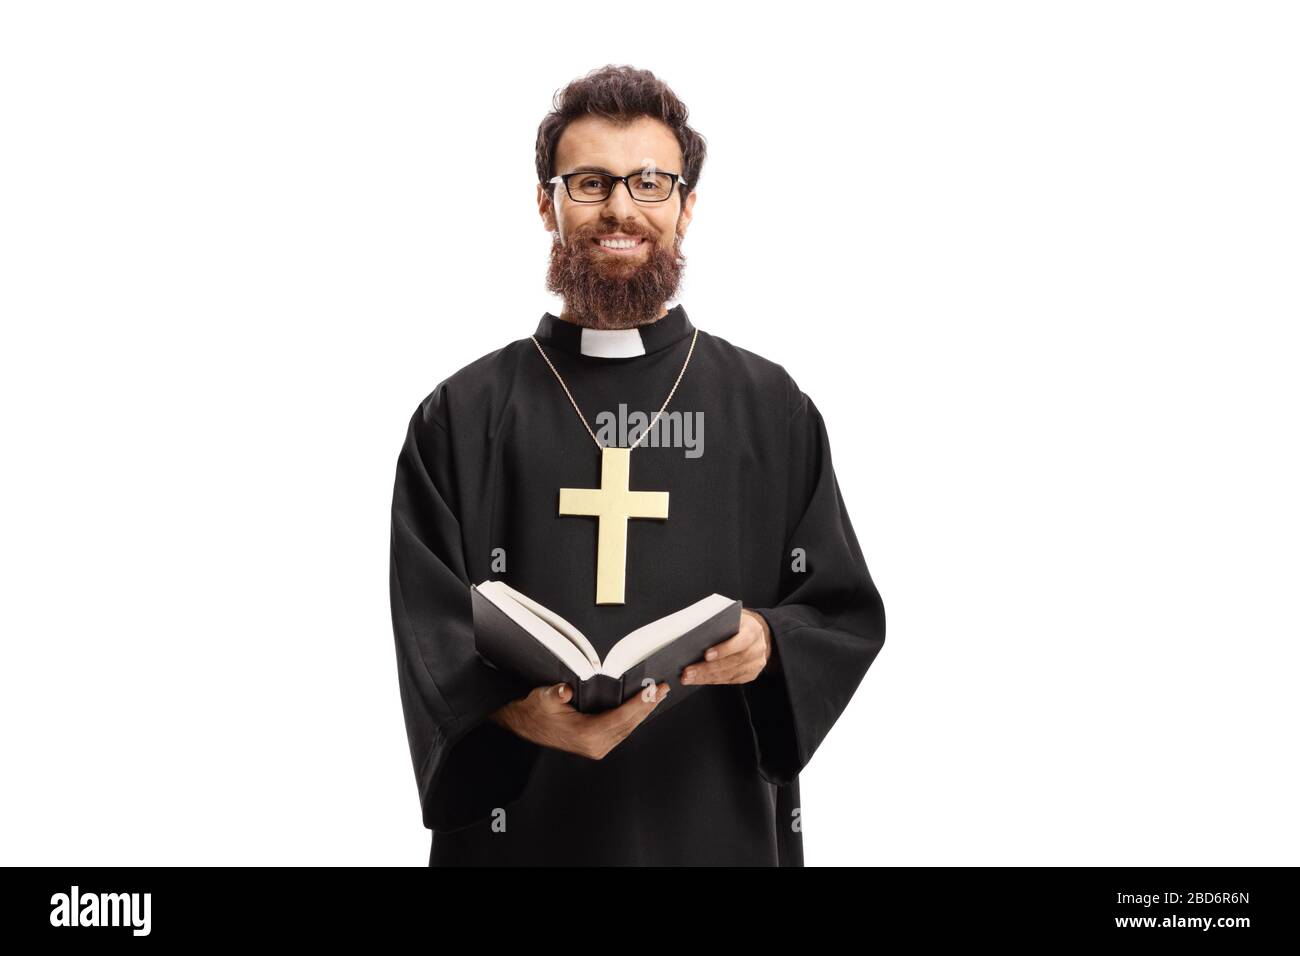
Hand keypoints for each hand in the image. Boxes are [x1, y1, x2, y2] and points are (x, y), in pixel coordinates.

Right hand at [489, 680, 670, 759]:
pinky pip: (622, 731)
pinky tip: (642, 709)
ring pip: (628, 729)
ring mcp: (597, 747)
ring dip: (644, 712)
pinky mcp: (597, 745)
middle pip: (629, 724)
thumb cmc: (536, 712)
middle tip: (662, 690)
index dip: (639, 704)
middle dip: (648, 706)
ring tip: (657, 696)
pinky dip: (634, 718)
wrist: (525, 725)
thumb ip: (555, 694)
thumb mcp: (543, 698)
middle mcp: (595, 745)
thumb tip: (564, 691)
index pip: (620, 718)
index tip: (652, 692)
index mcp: (586, 735)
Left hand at [680, 608, 771, 685]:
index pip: (740, 642)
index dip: (724, 649)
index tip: (706, 655)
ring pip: (728, 674)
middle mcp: (757, 649)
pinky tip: (697, 679)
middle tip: (689, 671)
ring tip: (688, 677)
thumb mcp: (731, 616)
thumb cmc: (737, 623)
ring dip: (705, 677)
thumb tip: (693, 630)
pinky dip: (711, 680)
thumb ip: (718, 622)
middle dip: (707, 668)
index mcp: (753, 630)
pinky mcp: (750, 674)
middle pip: (732, 661)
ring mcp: (755, 664)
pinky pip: (728, 680)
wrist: (754, 633)